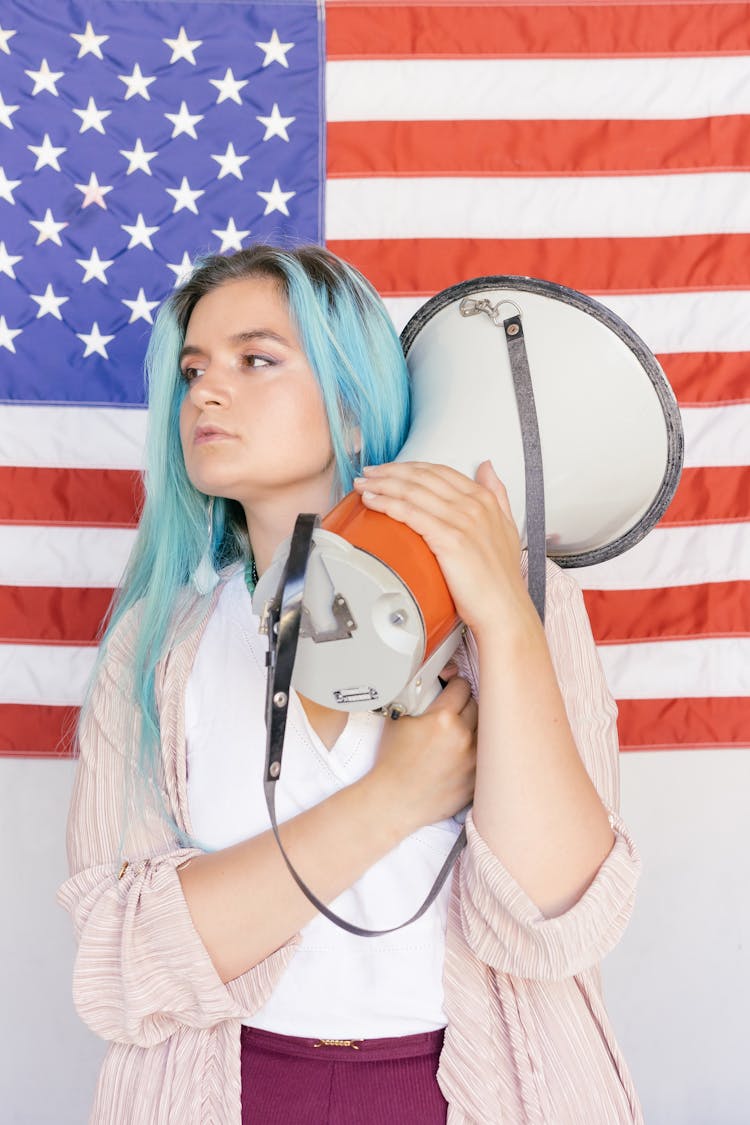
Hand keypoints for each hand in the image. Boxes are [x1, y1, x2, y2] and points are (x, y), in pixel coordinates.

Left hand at [352, 460, 534, 639]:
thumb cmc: (500, 578)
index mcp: (484, 500)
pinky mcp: (448, 539)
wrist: (503, 609)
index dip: (409, 466)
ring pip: (413, 491)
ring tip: (363, 485)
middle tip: (368, 473)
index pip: (439, 471)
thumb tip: (486, 467)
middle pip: (422, 477)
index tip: (389, 468)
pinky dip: (387, 503)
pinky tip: (372, 501)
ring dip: (382, 484)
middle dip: (390, 471)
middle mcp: (473, 505)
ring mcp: (461, 521)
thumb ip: (497, 494)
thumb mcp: (507, 526)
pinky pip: (410, 513)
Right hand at [368, 676, 476, 832]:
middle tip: (453, 709)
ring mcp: (472, 760)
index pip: (462, 686)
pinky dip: (475, 751)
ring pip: (483, 730)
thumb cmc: (392, 762)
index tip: (452, 687)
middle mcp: (462, 737)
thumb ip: (419, 697)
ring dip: (473, 727)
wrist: (393, 800)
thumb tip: (433, 683)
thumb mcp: (399, 719)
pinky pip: (484, 756)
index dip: (455, 684)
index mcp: (442, 718)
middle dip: (464, 704)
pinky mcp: (476, 779)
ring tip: (457, 732)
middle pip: (476, 705)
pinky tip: (459, 754)